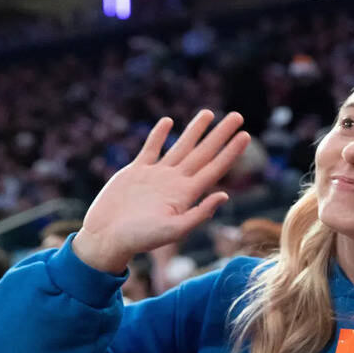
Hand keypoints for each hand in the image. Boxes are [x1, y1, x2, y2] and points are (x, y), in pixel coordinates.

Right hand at [73, 111, 250, 272]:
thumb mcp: (174, 230)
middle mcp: (175, 182)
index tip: (246, 135)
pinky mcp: (136, 171)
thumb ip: (199, 213)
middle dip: (220, 135)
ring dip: (196, 130)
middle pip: (203, 152)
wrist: (107, 237)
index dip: (231, 152)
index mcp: (186, 195)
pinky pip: (151, 148)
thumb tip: (224, 195)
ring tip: (209, 113)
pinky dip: (159, 135)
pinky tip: (168, 121)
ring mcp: (156, 175)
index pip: (215, 168)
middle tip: (238, 116)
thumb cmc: (140, 239)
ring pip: (181, 146)